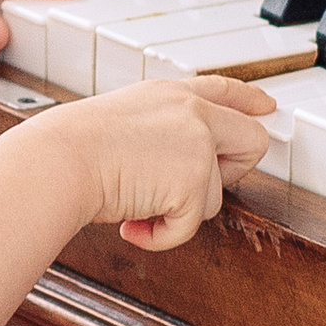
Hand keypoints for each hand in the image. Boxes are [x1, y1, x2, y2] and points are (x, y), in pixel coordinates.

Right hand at [36, 74, 271, 253]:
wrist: (59, 162)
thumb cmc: (72, 151)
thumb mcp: (123, 123)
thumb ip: (160, 133)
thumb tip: (179, 168)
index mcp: (171, 94)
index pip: (224, 89)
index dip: (250, 102)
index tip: (266, 108)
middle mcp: (192, 112)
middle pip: (253, 141)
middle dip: (231, 173)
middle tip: (188, 189)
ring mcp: (198, 145)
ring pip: (214, 198)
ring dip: (177, 211)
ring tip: (135, 205)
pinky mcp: (193, 181)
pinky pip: (190, 226)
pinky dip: (162, 236)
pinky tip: (133, 224)